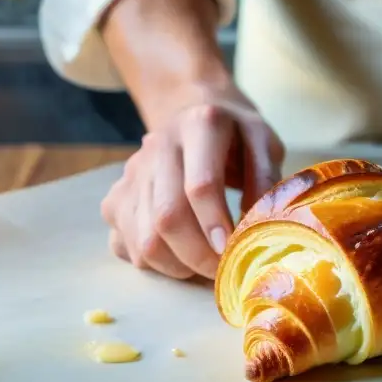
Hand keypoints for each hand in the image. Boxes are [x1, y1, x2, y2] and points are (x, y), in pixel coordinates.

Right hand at [101, 85, 283, 280]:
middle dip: (198, 256)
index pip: (200, 185)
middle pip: (167, 217)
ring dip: (177, 266)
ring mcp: (131, 174)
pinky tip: (178, 256)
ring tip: (204, 265)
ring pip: (144, 239)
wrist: (190, 111)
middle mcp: (158, 147)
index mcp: (199, 126)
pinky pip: (125, 246)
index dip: (216, 225)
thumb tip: (260, 225)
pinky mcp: (115, 198)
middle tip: (223, 270)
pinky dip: (153, 264)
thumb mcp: (263, 142)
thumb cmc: (235, 135)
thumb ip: (265, 179)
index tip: (232, 251)